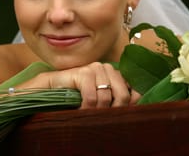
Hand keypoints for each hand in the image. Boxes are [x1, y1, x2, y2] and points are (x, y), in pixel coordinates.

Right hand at [23, 62, 140, 107]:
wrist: (53, 88)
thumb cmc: (78, 95)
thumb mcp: (100, 99)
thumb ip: (116, 100)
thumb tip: (135, 108)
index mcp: (115, 74)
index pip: (134, 90)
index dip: (130, 105)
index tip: (120, 115)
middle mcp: (108, 68)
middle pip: (123, 96)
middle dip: (113, 111)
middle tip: (101, 118)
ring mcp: (96, 68)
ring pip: (106, 98)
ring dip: (96, 111)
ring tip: (87, 113)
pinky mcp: (84, 72)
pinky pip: (92, 97)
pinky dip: (86, 108)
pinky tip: (80, 110)